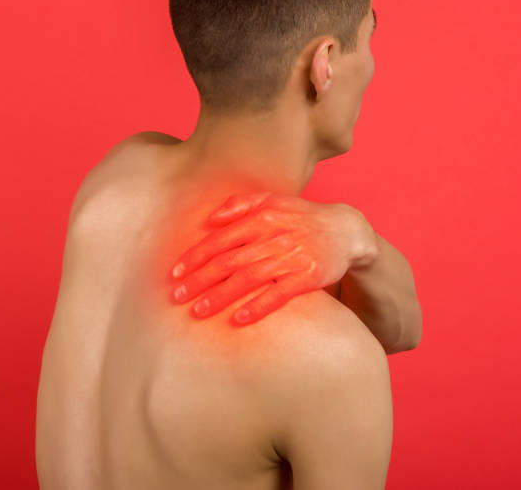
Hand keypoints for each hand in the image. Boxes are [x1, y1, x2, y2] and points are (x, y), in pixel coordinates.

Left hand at [169, 191, 378, 324]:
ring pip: (249, 279)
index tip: (175, 272)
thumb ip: (240, 204)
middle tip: (176, 296)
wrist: (345, 230)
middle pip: (229, 261)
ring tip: (198, 310)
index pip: (221, 238)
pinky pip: (279, 295)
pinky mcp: (308, 277)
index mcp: (262, 217)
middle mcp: (274, 236)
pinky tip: (238, 319)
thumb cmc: (300, 217)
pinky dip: (258, 307)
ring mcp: (292, 258)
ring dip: (220, 296)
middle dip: (200, 279)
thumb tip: (210, 218)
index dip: (196, 256)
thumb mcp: (273, 200)